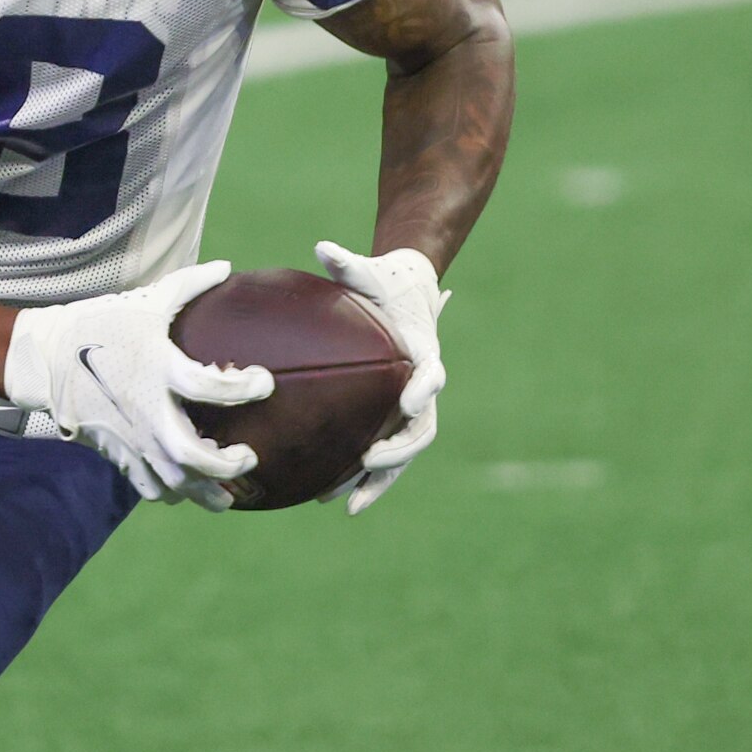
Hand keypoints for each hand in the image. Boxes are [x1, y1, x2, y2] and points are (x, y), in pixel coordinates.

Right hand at [5, 262, 273, 504]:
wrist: (46, 359)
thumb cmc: (100, 325)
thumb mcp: (146, 301)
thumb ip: (189, 285)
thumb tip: (226, 267)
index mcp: (158, 369)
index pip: (212, 388)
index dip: (245, 388)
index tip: (265, 382)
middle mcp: (147, 410)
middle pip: (193, 456)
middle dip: (227, 465)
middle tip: (249, 457)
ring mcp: (131, 436)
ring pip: (173, 482)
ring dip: (205, 492)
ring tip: (226, 492)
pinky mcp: (117, 452)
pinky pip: (148, 486)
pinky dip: (171, 492)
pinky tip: (186, 484)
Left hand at [315, 242, 448, 511]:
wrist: (409, 297)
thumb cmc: (388, 285)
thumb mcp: (372, 274)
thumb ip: (350, 264)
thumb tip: (321, 246)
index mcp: (422, 354)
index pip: (430, 375)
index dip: (422, 389)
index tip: (408, 401)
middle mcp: (423, 388)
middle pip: (421, 428)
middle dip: (398, 450)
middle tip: (369, 461)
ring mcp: (410, 410)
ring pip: (403, 454)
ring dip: (379, 482)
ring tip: (347, 504)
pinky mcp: (393, 422)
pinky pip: (383, 457)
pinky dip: (363, 482)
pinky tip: (332, 499)